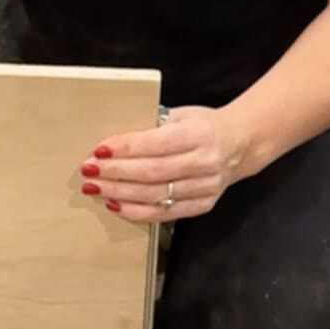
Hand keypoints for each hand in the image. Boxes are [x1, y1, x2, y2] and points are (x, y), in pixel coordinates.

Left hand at [79, 105, 244, 223]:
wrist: (240, 144)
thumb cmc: (203, 126)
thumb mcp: (182, 115)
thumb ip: (152, 126)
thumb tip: (112, 142)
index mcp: (199, 134)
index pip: (155, 144)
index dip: (125, 148)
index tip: (98, 150)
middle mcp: (205, 163)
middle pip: (152, 173)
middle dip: (116, 173)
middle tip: (88, 171)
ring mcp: (206, 188)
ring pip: (155, 196)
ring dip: (120, 193)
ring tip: (95, 188)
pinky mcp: (203, 205)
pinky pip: (164, 213)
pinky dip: (136, 211)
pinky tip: (115, 204)